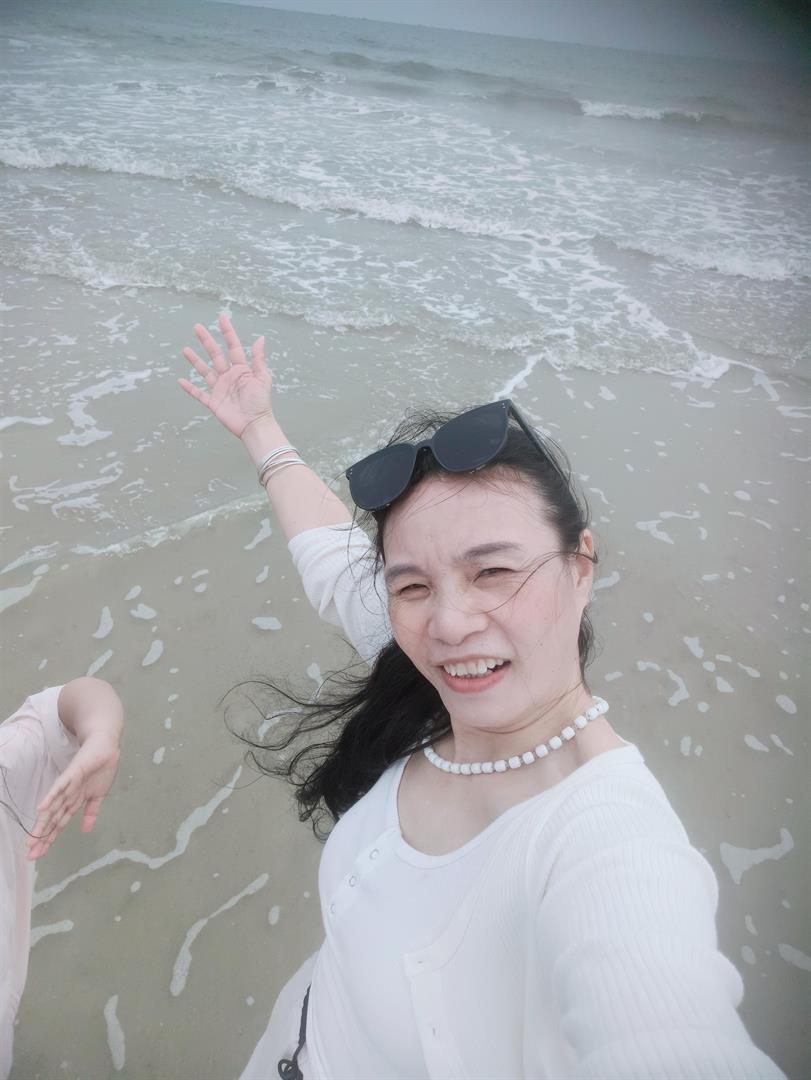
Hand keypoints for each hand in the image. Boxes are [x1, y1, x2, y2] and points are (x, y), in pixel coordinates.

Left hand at [27, 734, 120, 859]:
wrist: (107, 747)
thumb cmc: (102, 769)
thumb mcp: (99, 796)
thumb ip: (91, 812)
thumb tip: (86, 830)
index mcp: (74, 802)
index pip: (59, 824)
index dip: (49, 839)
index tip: (38, 854)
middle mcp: (67, 796)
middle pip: (52, 820)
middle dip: (41, 837)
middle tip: (30, 854)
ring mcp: (68, 785)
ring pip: (53, 807)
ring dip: (42, 823)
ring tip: (32, 838)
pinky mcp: (72, 773)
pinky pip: (59, 787)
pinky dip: (51, 797)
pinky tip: (41, 808)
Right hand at [179, 313, 272, 437]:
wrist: (254, 425)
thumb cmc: (261, 403)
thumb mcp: (262, 378)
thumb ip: (258, 359)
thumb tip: (261, 338)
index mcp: (241, 370)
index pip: (233, 347)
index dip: (227, 332)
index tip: (221, 318)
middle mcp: (229, 377)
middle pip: (215, 355)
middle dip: (206, 341)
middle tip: (197, 327)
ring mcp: (220, 389)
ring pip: (205, 371)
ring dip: (195, 360)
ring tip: (185, 349)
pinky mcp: (213, 402)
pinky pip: (199, 393)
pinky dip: (190, 388)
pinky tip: (181, 380)